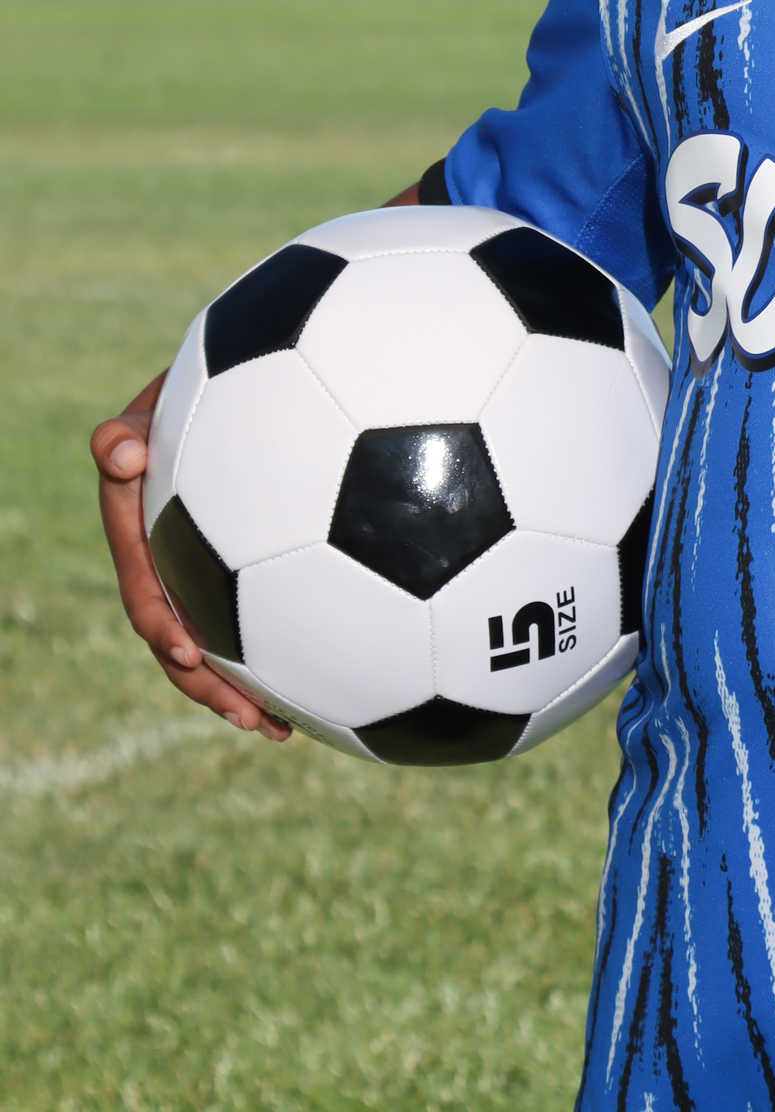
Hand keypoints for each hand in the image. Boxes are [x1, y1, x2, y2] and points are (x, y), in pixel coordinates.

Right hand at [92, 377, 289, 738]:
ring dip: (240, 691)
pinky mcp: (246, 577)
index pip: (145, 590)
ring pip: (216, 647)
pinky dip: (276, 661)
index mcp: (142, 535)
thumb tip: (123, 452)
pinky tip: (314, 690)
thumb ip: (129, 429)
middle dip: (206, 686)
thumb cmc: (201, 389)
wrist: (249, 383)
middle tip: (249, 717)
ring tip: (279, 728)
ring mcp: (206, 574)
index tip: (187, 650)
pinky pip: (254, 628)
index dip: (160, 625)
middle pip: (178, 639)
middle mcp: (170, 564)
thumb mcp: (157, 405)